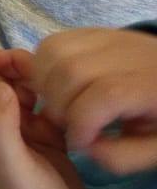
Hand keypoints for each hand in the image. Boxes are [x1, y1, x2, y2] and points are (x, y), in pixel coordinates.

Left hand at [0, 47, 87, 188]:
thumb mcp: (7, 156)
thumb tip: (0, 84)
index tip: (10, 60)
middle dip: (13, 65)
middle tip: (40, 71)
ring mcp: (20, 125)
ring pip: (21, 86)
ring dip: (35, 79)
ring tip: (55, 87)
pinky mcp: (45, 132)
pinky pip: (45, 103)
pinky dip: (53, 96)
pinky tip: (65, 103)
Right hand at [33, 27, 156, 175]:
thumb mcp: (156, 150)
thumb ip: (122, 156)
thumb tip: (83, 145)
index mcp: (151, 86)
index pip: (106, 95)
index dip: (81, 123)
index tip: (80, 142)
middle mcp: (129, 54)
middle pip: (72, 69)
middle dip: (57, 104)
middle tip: (66, 124)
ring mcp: (107, 37)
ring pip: (54, 50)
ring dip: (43, 82)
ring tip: (58, 105)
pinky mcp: (91, 32)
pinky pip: (53, 42)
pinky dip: (42, 66)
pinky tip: (55, 86)